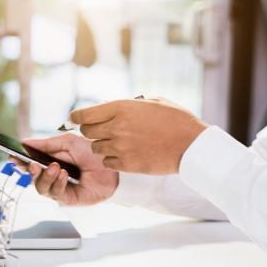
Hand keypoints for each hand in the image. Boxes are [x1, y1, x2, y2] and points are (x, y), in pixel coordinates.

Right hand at [15, 133, 118, 204]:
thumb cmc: (94, 153)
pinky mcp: (69, 198)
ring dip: (46, 177)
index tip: (12, 157)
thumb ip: (46, 144)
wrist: (113, 166)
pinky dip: (57, 183)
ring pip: (41, 188)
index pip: (31, 163)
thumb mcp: (68, 142)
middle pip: (32, 178)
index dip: (20, 161)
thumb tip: (25, 142)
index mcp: (52, 161)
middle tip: (32, 164)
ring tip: (55, 167)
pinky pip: (56, 194)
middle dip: (30, 171)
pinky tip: (64, 175)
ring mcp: (60, 188)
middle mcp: (54, 176)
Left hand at [71, 98, 207, 174]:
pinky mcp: (127, 165)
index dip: (76, 116)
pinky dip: (111, 159)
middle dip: (90, 130)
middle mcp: (116, 127)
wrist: (192, 145)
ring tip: (117, 143)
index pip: (84, 114)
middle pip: (86, 131)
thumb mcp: (150, 102)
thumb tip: (108, 108)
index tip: (74, 118)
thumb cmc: (175, 119)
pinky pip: (107, 162)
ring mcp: (121, 148)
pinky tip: (124, 154)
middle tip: (99, 130)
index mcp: (121, 108)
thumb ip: (126, 105)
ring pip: (95, 148)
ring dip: (101, 145)